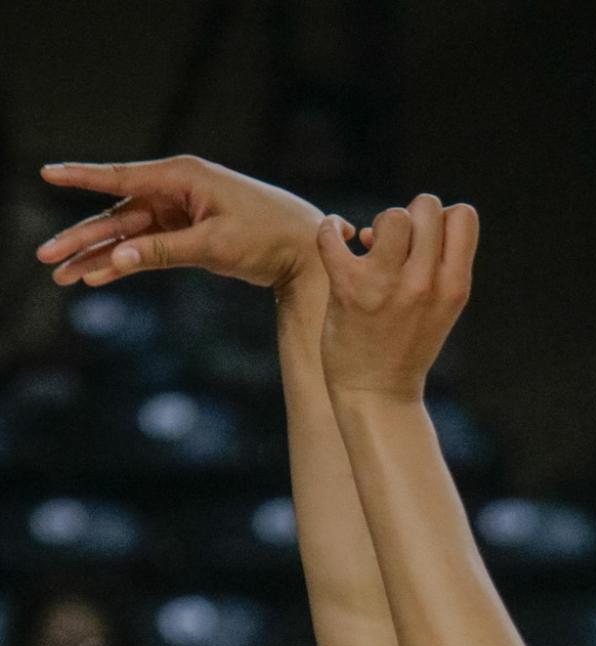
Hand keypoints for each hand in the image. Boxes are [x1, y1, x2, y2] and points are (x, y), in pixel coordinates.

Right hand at [35, 155, 332, 292]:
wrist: (305, 248)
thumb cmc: (268, 236)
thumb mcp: (217, 245)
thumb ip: (166, 251)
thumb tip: (120, 260)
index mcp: (181, 177)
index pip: (121, 178)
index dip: (82, 177)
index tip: (48, 174)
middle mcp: (175, 191)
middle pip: (116, 216)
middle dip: (81, 238)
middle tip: (46, 257)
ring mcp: (179, 215)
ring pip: (128, 237)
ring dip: (97, 257)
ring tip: (62, 276)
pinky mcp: (188, 237)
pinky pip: (147, 251)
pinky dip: (125, 265)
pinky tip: (98, 278)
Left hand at [315, 194, 477, 400]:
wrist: (378, 396)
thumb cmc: (408, 346)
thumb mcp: (442, 308)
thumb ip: (441, 265)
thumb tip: (407, 219)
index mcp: (455, 287)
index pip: (464, 215)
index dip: (442, 218)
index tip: (425, 242)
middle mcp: (425, 284)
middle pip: (426, 206)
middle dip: (409, 216)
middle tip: (397, 246)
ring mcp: (387, 286)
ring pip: (391, 215)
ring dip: (379, 224)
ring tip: (372, 249)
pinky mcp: (349, 289)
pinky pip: (334, 234)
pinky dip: (332, 229)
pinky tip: (337, 238)